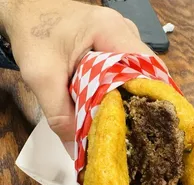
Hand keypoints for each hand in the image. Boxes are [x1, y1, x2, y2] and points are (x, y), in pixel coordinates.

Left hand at [0, 0, 156, 154]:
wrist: (26, 12)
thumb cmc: (33, 34)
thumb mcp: (41, 76)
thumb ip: (58, 114)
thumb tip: (77, 148)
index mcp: (112, 31)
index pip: (149, 67)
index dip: (153, 97)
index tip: (148, 125)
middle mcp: (125, 32)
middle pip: (147, 73)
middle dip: (143, 102)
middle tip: (138, 131)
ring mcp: (123, 38)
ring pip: (139, 73)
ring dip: (134, 97)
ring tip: (130, 124)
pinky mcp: (116, 45)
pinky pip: (129, 71)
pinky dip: (125, 90)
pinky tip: (118, 107)